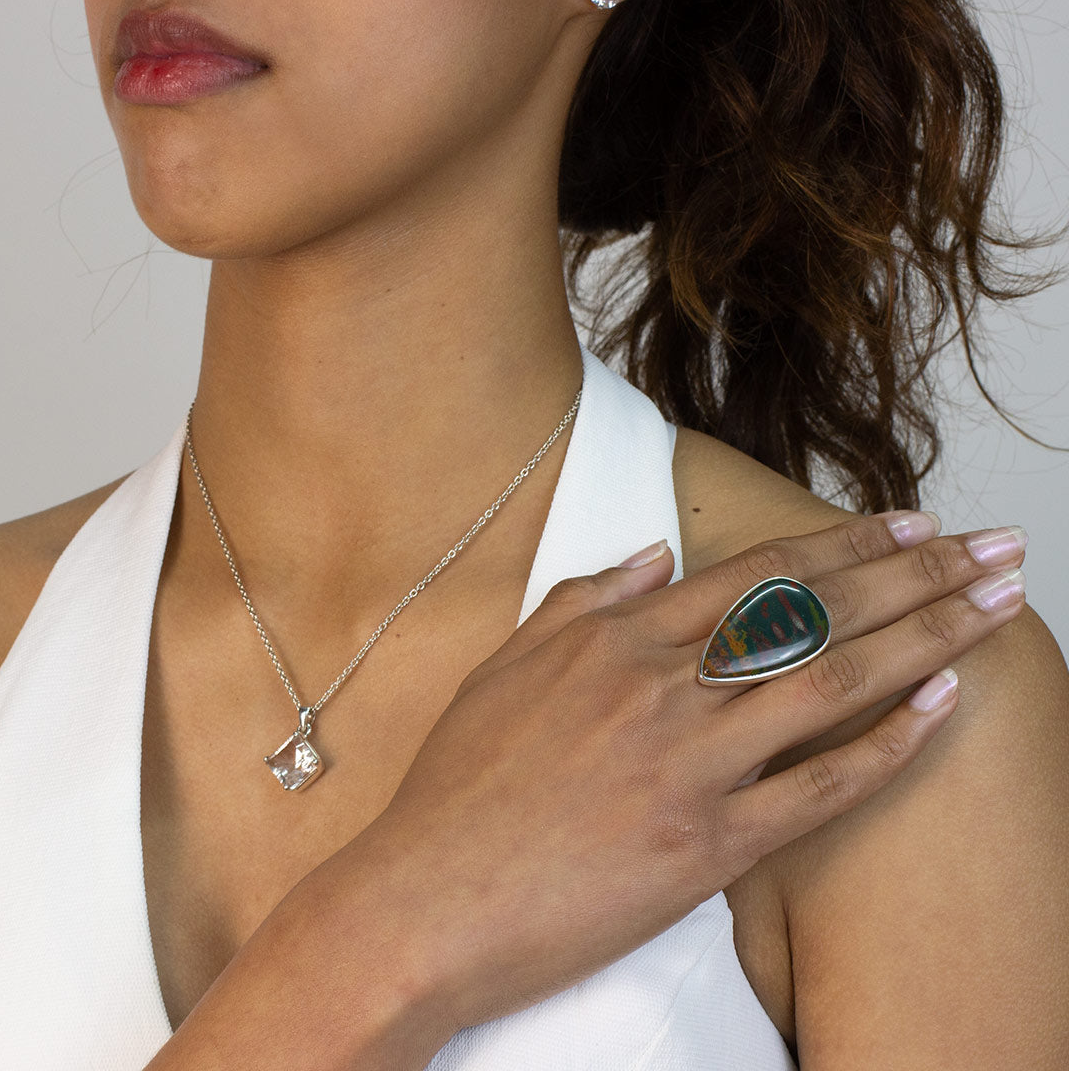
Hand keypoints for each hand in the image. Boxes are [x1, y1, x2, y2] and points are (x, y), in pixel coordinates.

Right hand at [316, 511, 1025, 1045]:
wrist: (428, 899)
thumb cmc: (460, 784)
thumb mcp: (504, 666)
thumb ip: (581, 600)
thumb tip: (649, 555)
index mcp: (615, 639)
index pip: (755, 573)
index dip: (841, 543)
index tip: (905, 525)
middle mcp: (662, 687)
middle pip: (815, 614)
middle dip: (915, 572)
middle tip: (988, 547)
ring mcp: (691, 766)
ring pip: (834, 685)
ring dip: (929, 637)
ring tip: (995, 606)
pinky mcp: (708, 847)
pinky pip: (820, 790)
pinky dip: (889, 746)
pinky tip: (941, 705)